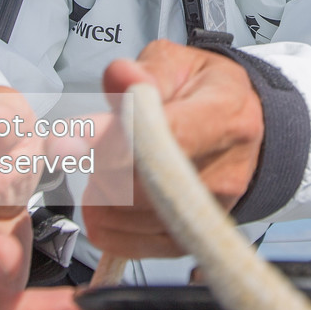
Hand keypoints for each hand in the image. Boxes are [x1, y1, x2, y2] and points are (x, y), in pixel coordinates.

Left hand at [82, 39, 263, 256]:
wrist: (242, 131)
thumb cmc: (206, 95)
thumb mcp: (177, 64)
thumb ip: (143, 72)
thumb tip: (119, 78)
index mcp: (225, 116)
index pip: (166, 137)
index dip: (113, 142)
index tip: (68, 141)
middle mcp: (226, 170)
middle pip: (142, 183)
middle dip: (101, 163)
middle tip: (97, 143)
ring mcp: (212, 211)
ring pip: (132, 215)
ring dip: (102, 192)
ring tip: (110, 165)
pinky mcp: (193, 237)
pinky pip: (134, 244)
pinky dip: (106, 223)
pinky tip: (105, 199)